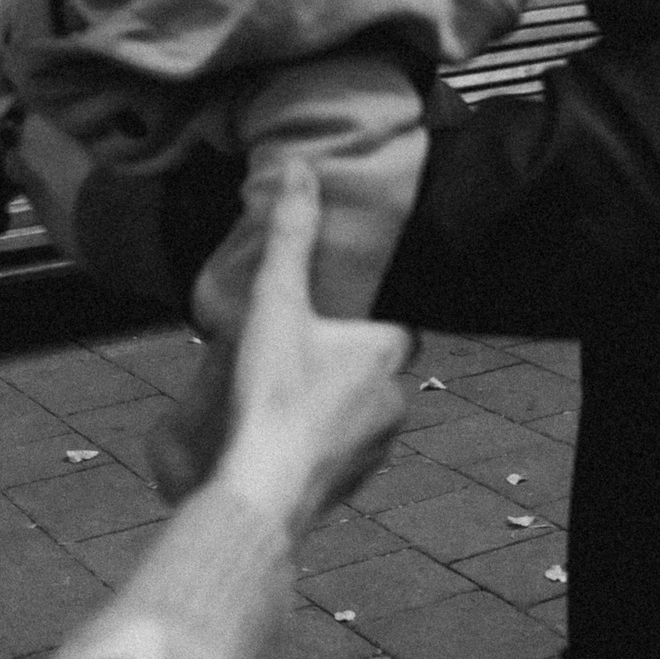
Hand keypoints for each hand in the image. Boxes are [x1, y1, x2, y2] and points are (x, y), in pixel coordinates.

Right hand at [209, 165, 413, 527]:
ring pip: (361, 412)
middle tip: (297, 352)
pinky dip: (321, 443)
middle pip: (375, 368)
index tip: (336, 312)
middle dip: (344, 361)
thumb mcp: (276, 303)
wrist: (263, 490)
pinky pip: (343, 452)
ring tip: (284, 396)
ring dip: (333, 404)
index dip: (368, 317)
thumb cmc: (274, 394)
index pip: (397, 324)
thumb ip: (290, 236)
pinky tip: (282, 437)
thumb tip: (299, 168)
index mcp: (385, 352)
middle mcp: (394, 399)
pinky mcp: (353, 482)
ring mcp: (377, 447)